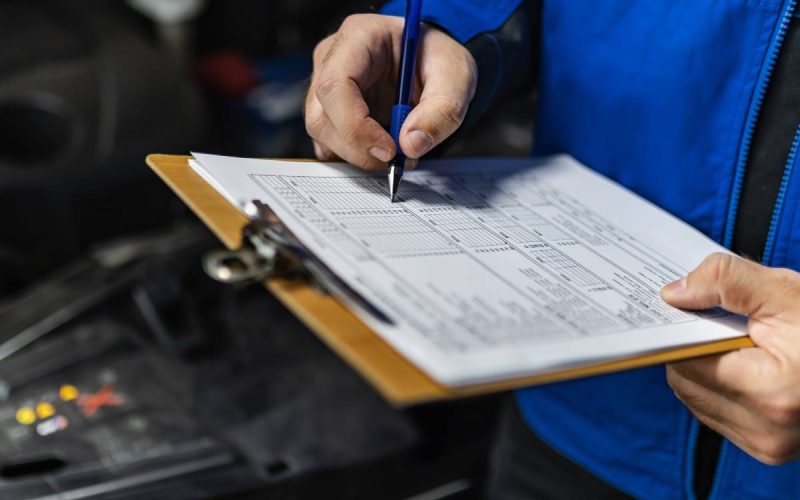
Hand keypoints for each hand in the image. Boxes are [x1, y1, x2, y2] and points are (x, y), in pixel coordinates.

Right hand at [305, 14, 476, 169]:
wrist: (431, 62)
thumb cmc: (437, 59)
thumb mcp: (456, 76)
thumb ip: (442, 110)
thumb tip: (411, 145)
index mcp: (359, 37)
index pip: (335, 85)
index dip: (355, 125)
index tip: (389, 150)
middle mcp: (331, 60)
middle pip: (322, 117)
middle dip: (359, 149)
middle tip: (399, 158)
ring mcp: (324, 88)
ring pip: (322, 136)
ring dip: (358, 156)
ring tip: (397, 152)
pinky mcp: (328, 113)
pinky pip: (328, 145)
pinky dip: (354, 157)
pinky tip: (381, 149)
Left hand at [661, 253, 799, 464]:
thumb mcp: (787, 293)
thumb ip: (725, 282)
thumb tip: (672, 294)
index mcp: (771, 393)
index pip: (686, 359)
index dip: (683, 329)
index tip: (687, 307)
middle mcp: (767, 431)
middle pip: (684, 380)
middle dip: (695, 347)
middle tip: (723, 322)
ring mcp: (767, 445)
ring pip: (695, 398)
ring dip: (706, 367)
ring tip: (742, 343)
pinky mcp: (767, 449)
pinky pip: (715, 413)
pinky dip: (721, 386)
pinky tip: (748, 364)